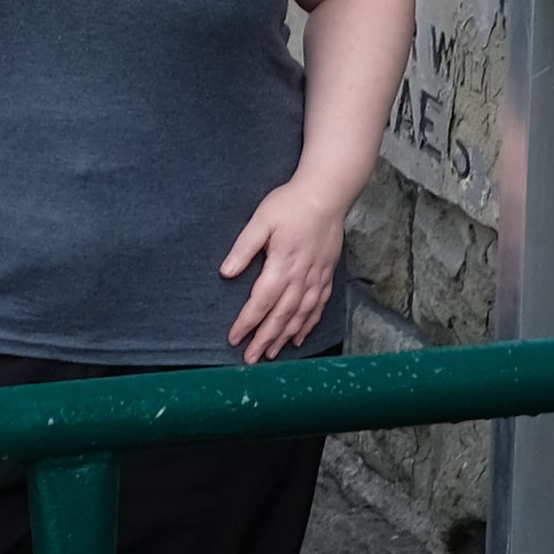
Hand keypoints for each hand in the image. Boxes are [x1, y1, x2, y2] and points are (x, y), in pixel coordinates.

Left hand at [217, 173, 352, 363]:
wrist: (327, 193)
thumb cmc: (290, 204)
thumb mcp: (261, 219)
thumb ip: (244, 247)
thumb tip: (226, 273)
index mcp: (282, 264)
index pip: (261, 302)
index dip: (247, 323)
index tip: (234, 339)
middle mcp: (301, 276)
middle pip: (281, 316)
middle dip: (265, 339)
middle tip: (250, 359)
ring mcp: (316, 277)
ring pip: (300, 316)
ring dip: (285, 337)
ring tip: (271, 355)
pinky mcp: (326, 274)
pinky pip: (318, 307)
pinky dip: (308, 324)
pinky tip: (299, 337)